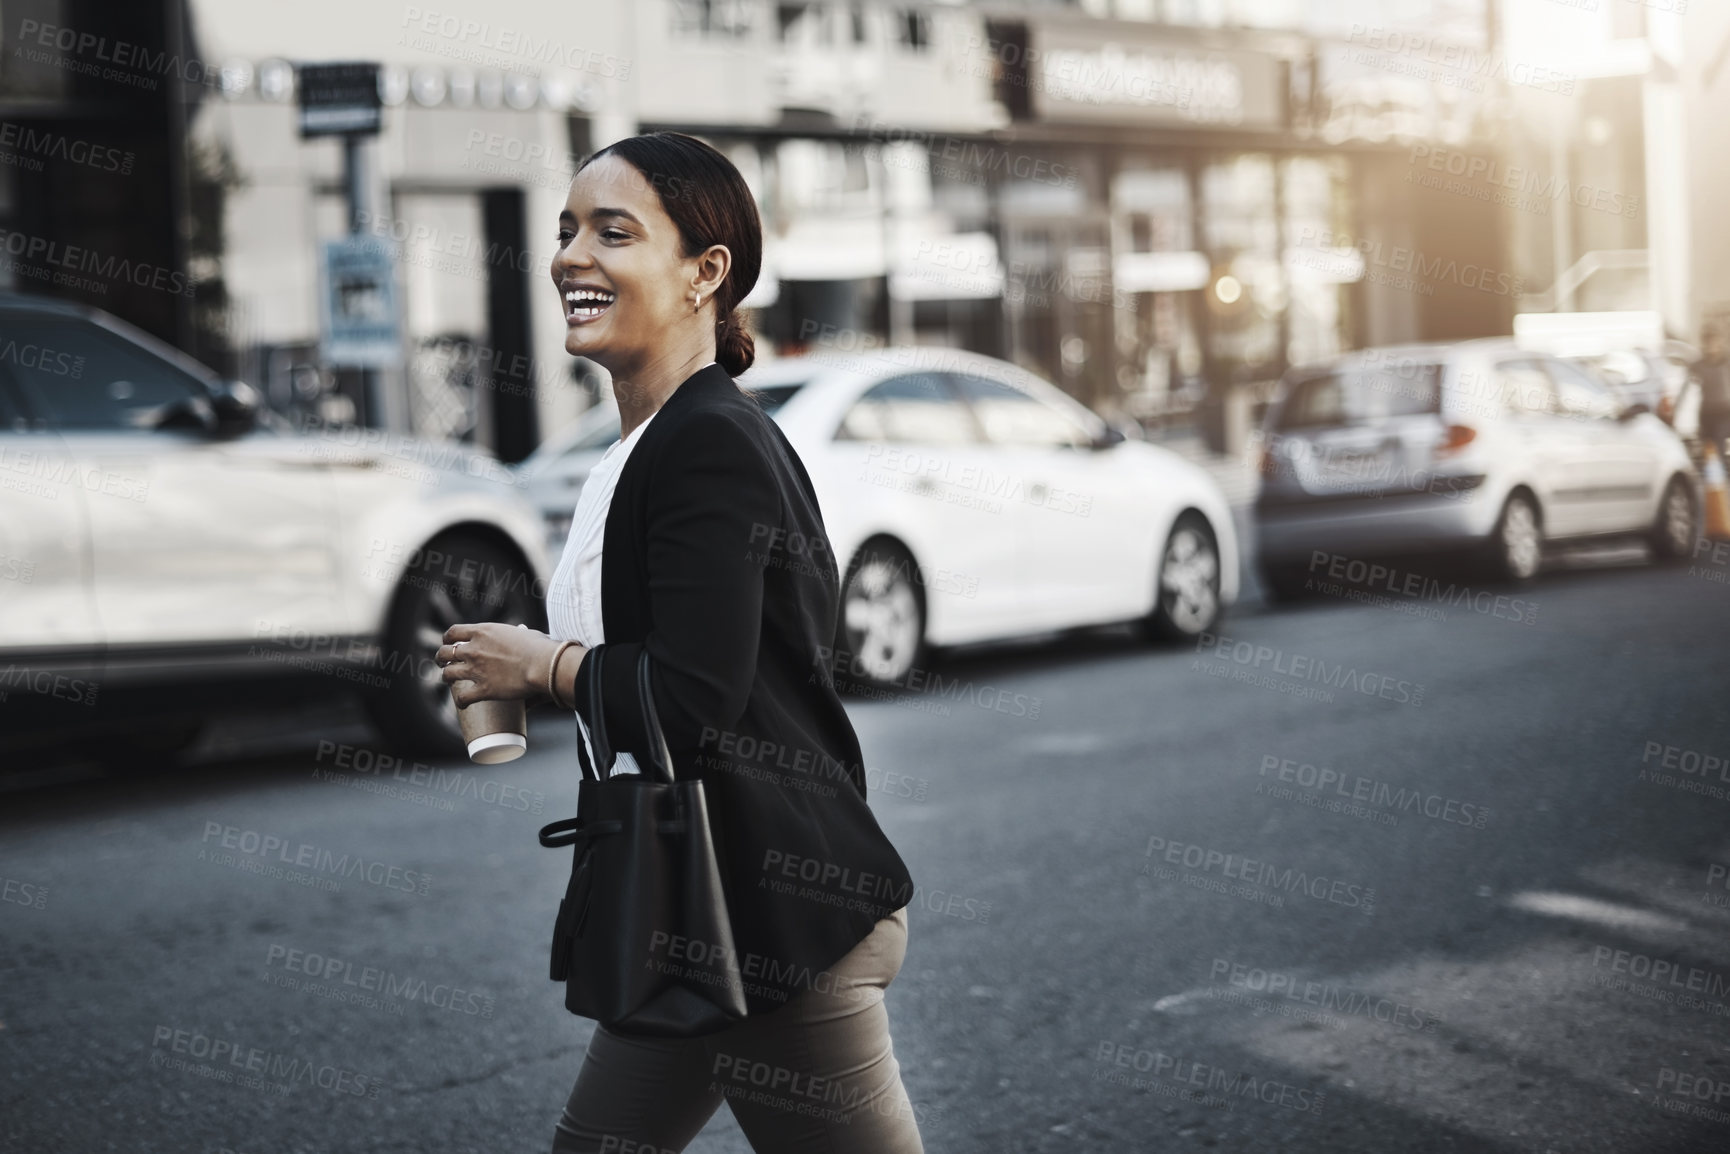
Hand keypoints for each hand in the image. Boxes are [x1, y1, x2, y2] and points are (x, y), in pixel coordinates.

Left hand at [436, 622, 560, 707]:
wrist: (543, 665)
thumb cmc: (540, 647)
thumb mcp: (524, 633)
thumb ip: (516, 634)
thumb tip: (524, 632)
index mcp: (482, 632)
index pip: (453, 632)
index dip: (447, 638)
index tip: (449, 643)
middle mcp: (474, 649)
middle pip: (445, 653)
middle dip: (442, 658)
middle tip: (445, 662)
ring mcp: (476, 670)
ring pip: (448, 674)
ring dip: (447, 677)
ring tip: (450, 680)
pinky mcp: (484, 689)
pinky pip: (463, 698)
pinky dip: (461, 701)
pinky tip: (463, 703)